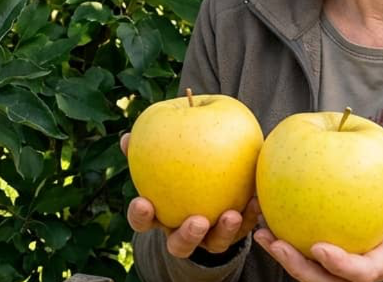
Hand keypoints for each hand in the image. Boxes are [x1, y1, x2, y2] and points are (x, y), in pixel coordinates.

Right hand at [121, 132, 260, 257]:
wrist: (212, 181)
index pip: (142, 221)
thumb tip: (126, 137)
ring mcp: (210, 236)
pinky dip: (250, 215)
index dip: (140, 216)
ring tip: (231, 214)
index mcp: (161, 215)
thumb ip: (146, 149)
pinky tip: (256, 199)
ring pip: (214, 244)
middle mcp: (183, 231)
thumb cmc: (180, 166)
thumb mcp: (163, 157)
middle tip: (197, 220)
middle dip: (187, 236)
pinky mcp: (236, 231)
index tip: (143, 202)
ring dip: (223, 232)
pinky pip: (244, 227)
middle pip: (179, 245)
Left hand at [252, 167, 382, 281]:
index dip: (341, 265)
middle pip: (327, 281)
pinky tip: (264, 222)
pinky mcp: (328, 259)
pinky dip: (283, 242)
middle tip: (278, 244)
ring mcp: (343, 268)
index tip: (319, 248)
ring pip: (310, 273)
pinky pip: (304, 255)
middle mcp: (362, 270)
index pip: (363, 272)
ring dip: (284, 257)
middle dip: (300, 268)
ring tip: (262, 235)